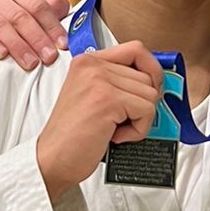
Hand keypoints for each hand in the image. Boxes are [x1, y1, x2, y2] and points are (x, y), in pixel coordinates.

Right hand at [0, 0, 69, 68]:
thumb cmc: (13, 24)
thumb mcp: (35, 15)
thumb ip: (52, 9)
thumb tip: (63, 6)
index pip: (37, 5)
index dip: (51, 25)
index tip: (61, 43)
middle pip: (20, 16)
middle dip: (37, 38)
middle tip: (48, 56)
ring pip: (0, 26)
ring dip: (18, 45)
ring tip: (30, 61)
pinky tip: (1, 53)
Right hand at [35, 45, 164, 201]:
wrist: (52, 160)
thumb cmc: (73, 137)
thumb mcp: (94, 98)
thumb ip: (119, 83)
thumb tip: (156, 83)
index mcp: (87, 62)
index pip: (136, 50)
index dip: (151, 70)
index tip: (151, 89)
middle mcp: (92, 65)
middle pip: (148, 76)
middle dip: (142, 104)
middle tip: (119, 121)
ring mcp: (99, 80)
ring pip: (150, 95)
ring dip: (140, 119)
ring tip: (113, 129)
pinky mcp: (107, 100)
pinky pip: (147, 111)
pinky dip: (137, 130)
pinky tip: (113, 136)